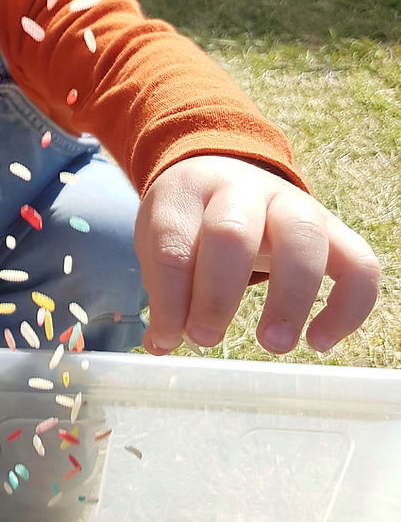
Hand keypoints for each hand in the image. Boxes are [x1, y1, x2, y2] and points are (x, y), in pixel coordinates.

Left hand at [134, 155, 379, 356]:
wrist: (224, 177)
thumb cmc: (190, 223)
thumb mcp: (162, 242)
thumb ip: (165, 289)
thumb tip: (163, 344)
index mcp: (189, 191)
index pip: (172, 242)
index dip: (169, 298)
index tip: (167, 336)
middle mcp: (243, 189)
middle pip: (232, 234)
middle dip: (216, 295)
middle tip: (205, 339)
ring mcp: (292, 203)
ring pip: (303, 238)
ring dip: (289, 299)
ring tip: (272, 344)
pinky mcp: (333, 228)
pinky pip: (359, 263)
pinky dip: (348, 307)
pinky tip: (318, 342)